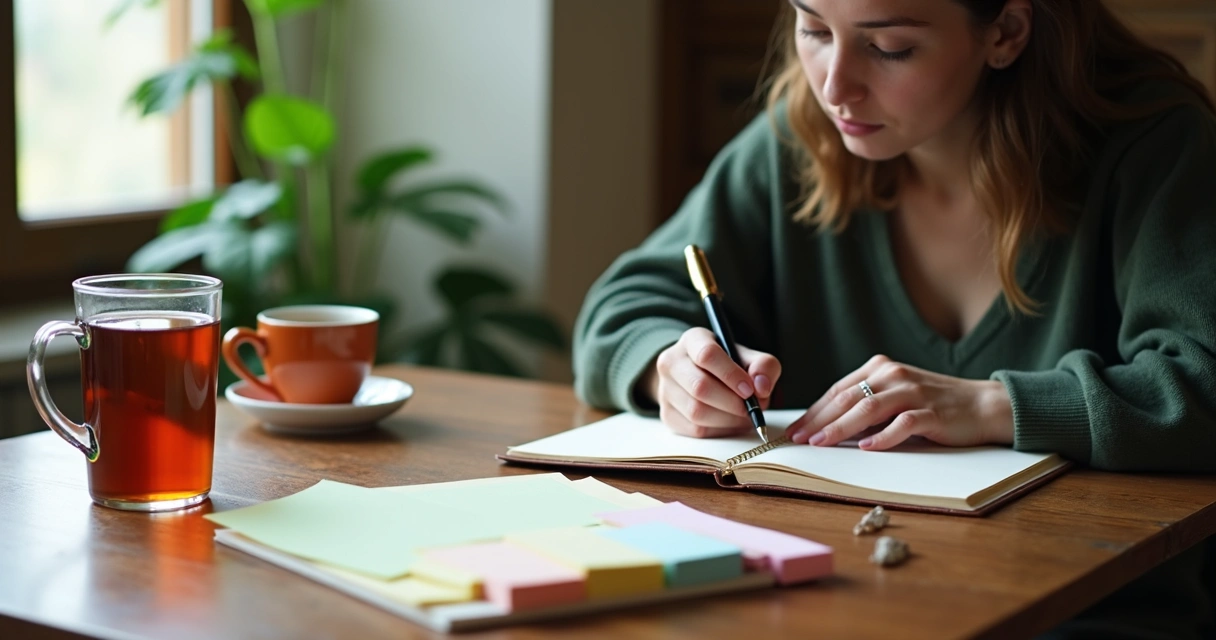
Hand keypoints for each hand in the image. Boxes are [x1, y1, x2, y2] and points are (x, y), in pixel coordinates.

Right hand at [641, 328, 780, 437]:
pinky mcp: (666, 414)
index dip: (731, 375)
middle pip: (700, 387)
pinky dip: (719, 430)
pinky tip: (730, 423)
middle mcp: (672, 362)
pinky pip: (694, 429)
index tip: (749, 390)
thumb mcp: (748, 357)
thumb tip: (761, 387)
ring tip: (743, 416)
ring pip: (696, 412)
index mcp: (693, 340)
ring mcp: (665, 389)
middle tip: (750, 408)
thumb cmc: (728, 366)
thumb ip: (763, 366)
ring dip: (728, 419)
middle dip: (732, 403)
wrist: (700, 377)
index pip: (707, 355)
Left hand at [785, 355, 1013, 449]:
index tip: (795, 429)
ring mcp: (913, 392)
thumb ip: (866, 404)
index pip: (838, 390)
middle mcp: (893, 374)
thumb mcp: (895, 395)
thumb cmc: (933, 403)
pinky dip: (882, 437)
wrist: (982, 404)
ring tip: (821, 443)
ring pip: (868, 408)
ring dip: (841, 428)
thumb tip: (828, 426)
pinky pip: (902, 424)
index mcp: (880, 368)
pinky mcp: (931, 412)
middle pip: (847, 398)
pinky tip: (866, 448)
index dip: (814, 410)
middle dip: (819, 420)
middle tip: (799, 438)